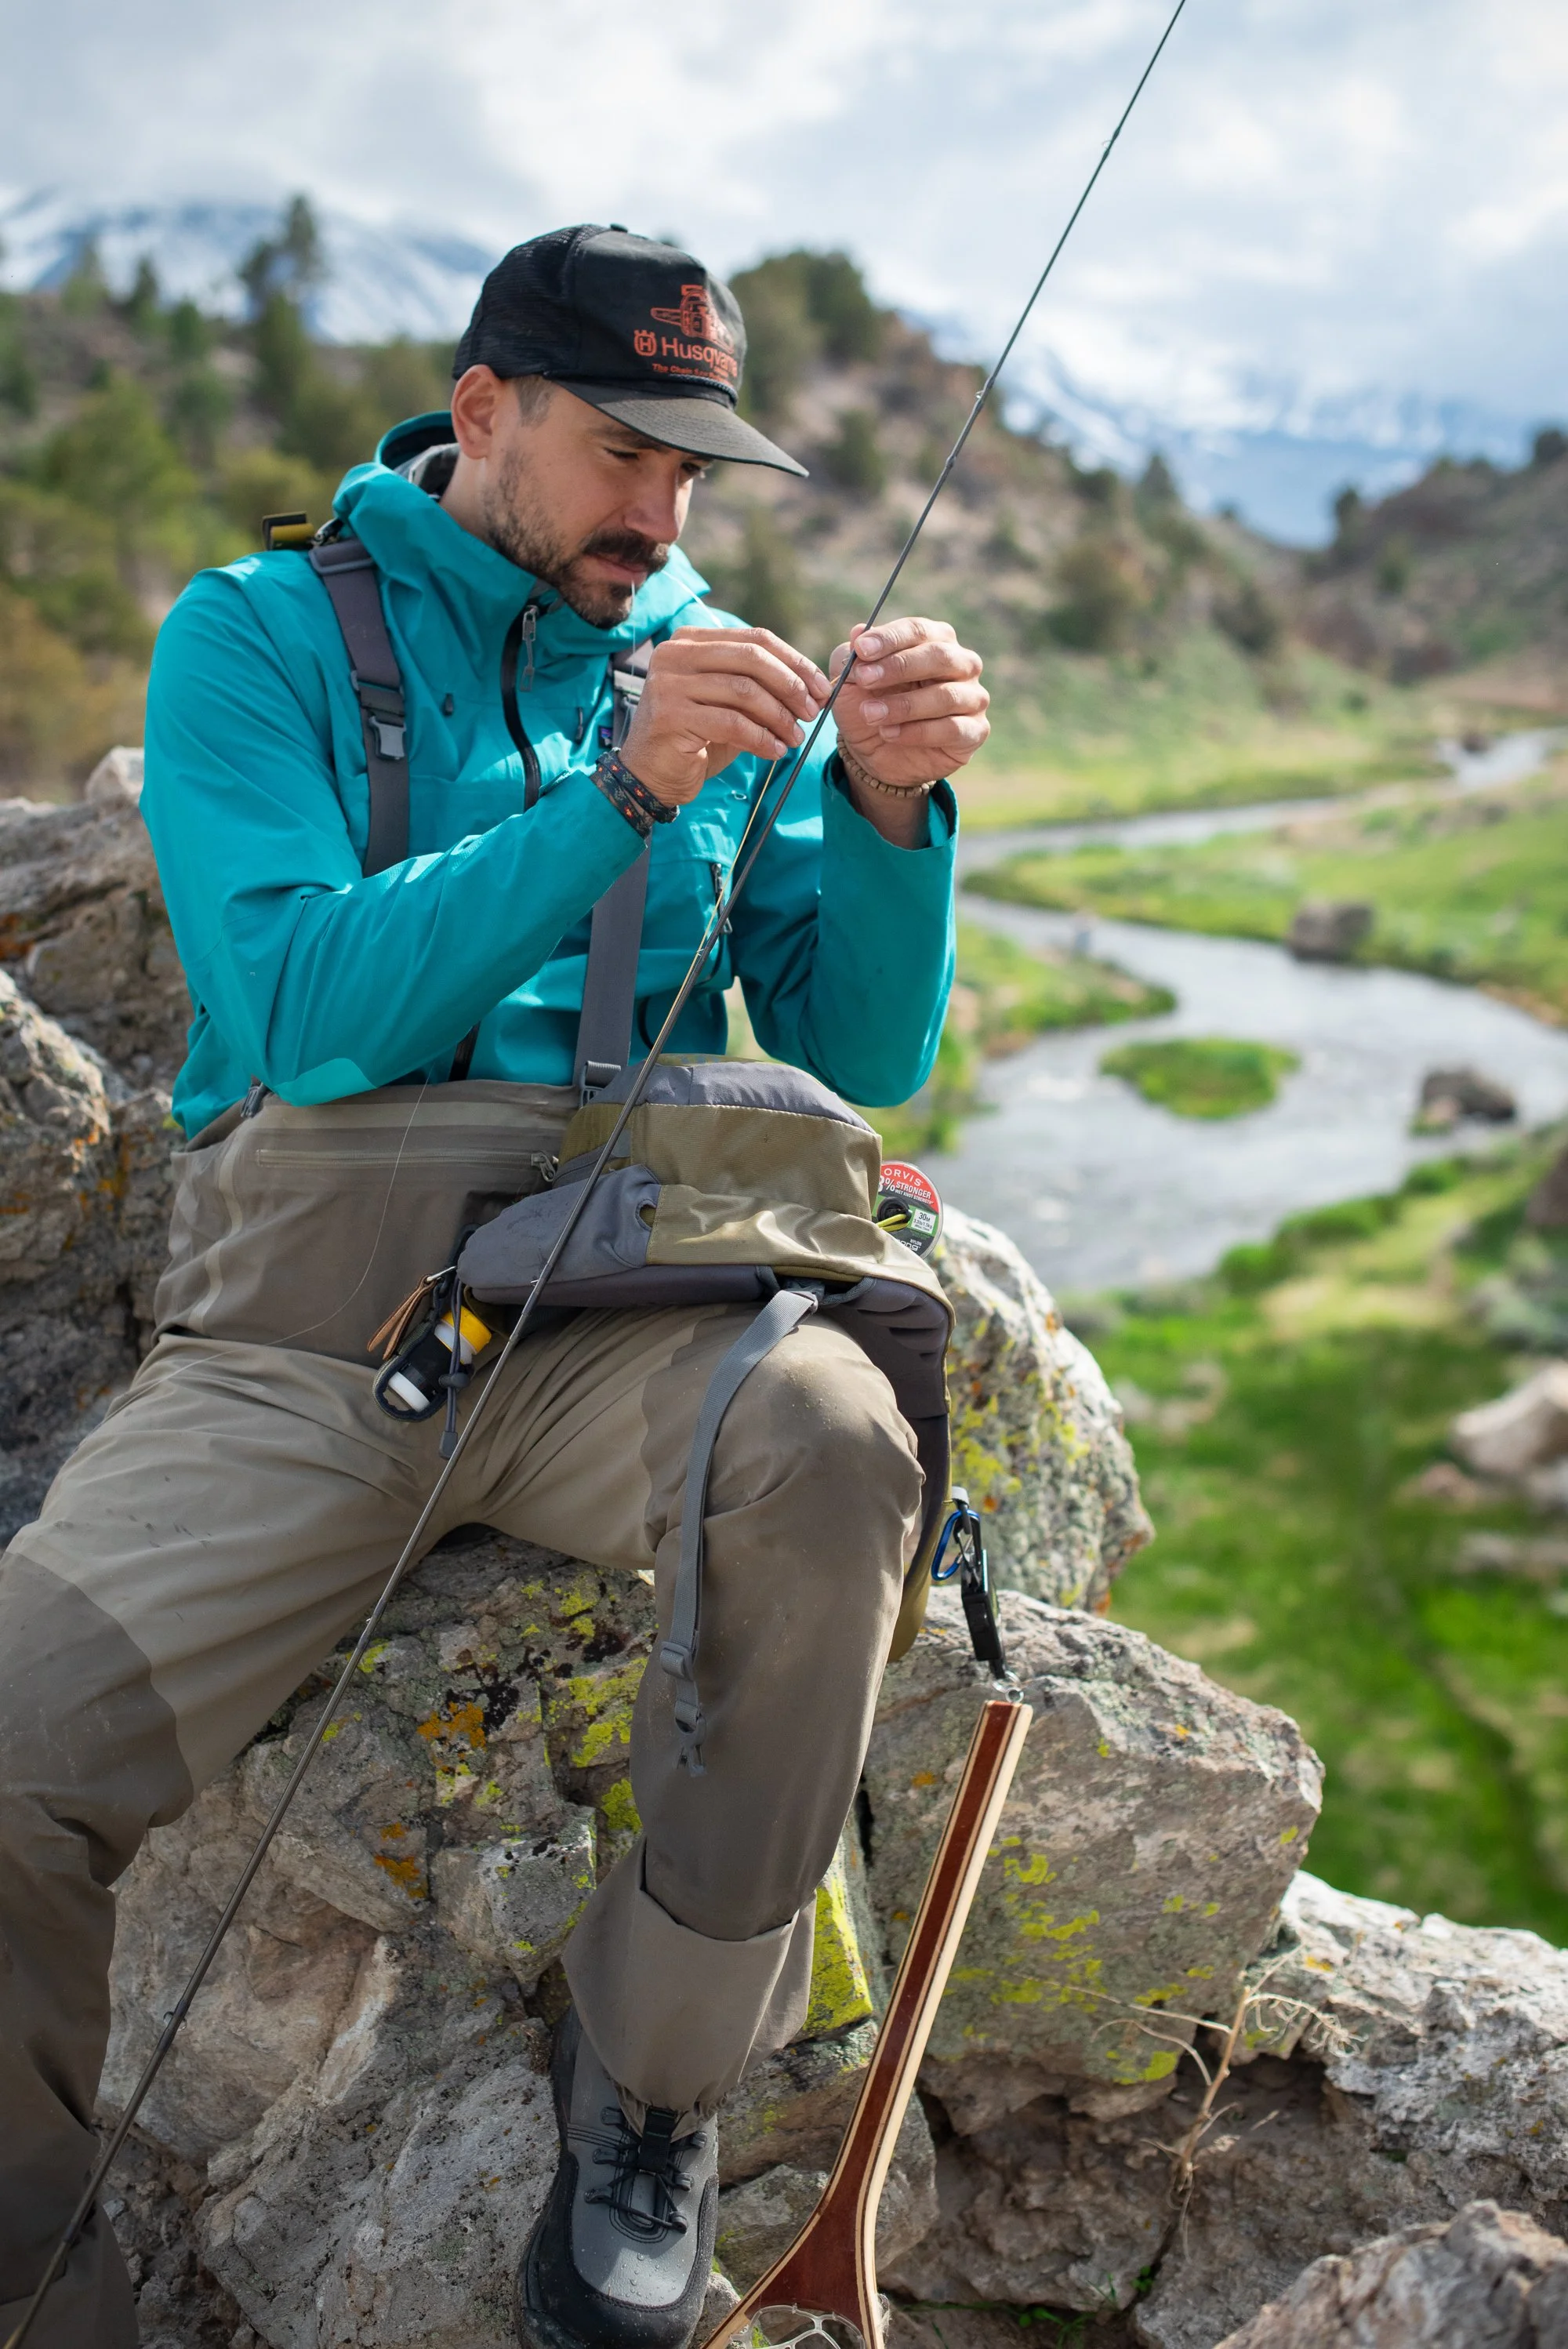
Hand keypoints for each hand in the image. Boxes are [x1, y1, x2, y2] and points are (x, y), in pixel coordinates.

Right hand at [621, 626, 828, 807]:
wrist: (650, 775)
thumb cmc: (696, 739)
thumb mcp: (730, 704)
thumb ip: (758, 686)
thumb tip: (812, 686)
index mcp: (691, 640)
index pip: (755, 639)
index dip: (794, 661)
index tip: (821, 688)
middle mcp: (676, 653)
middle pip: (751, 658)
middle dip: (790, 686)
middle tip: (812, 712)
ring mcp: (669, 682)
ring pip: (743, 690)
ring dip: (779, 717)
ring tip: (796, 738)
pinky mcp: (671, 715)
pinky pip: (731, 722)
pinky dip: (760, 738)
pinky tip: (775, 751)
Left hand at [829, 619, 988, 790]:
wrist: (877, 753)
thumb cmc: (870, 705)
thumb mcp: (851, 681)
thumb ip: (852, 656)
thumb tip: (858, 630)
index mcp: (935, 640)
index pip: (918, 630)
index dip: (889, 638)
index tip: (861, 649)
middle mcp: (962, 664)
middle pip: (939, 656)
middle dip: (899, 667)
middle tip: (865, 678)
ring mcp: (973, 697)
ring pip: (946, 695)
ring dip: (904, 705)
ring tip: (871, 714)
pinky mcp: (975, 731)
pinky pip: (952, 729)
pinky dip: (918, 732)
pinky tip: (889, 734)